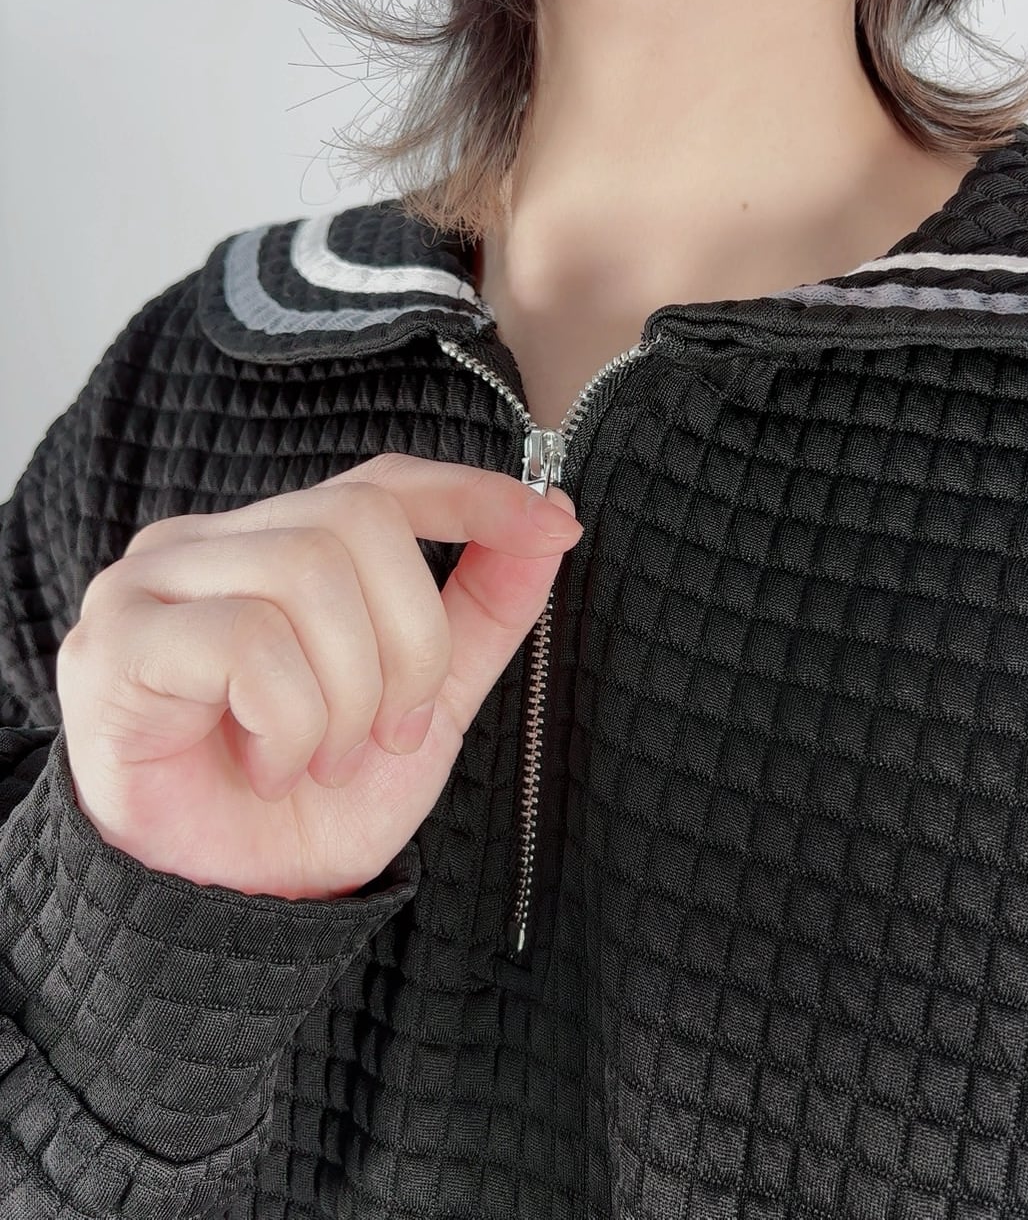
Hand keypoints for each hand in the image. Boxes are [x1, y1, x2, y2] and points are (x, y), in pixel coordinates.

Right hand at [56, 453, 581, 899]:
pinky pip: (247, 643)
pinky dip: (290, 724)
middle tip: (390, 734)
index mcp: (276, 546)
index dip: (473, 494)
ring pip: (306, 574)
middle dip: (411, 643)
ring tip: (325, 759)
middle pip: (358, 521)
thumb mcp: (429, 698)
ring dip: (350, 695)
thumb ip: (483, 608)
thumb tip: (551, 519)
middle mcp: (206, 544)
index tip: (554, 525)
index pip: (383, 483)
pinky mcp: (115, 645)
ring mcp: (150, 585)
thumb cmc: (318, 798)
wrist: (235, 903)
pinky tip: (270, 768)